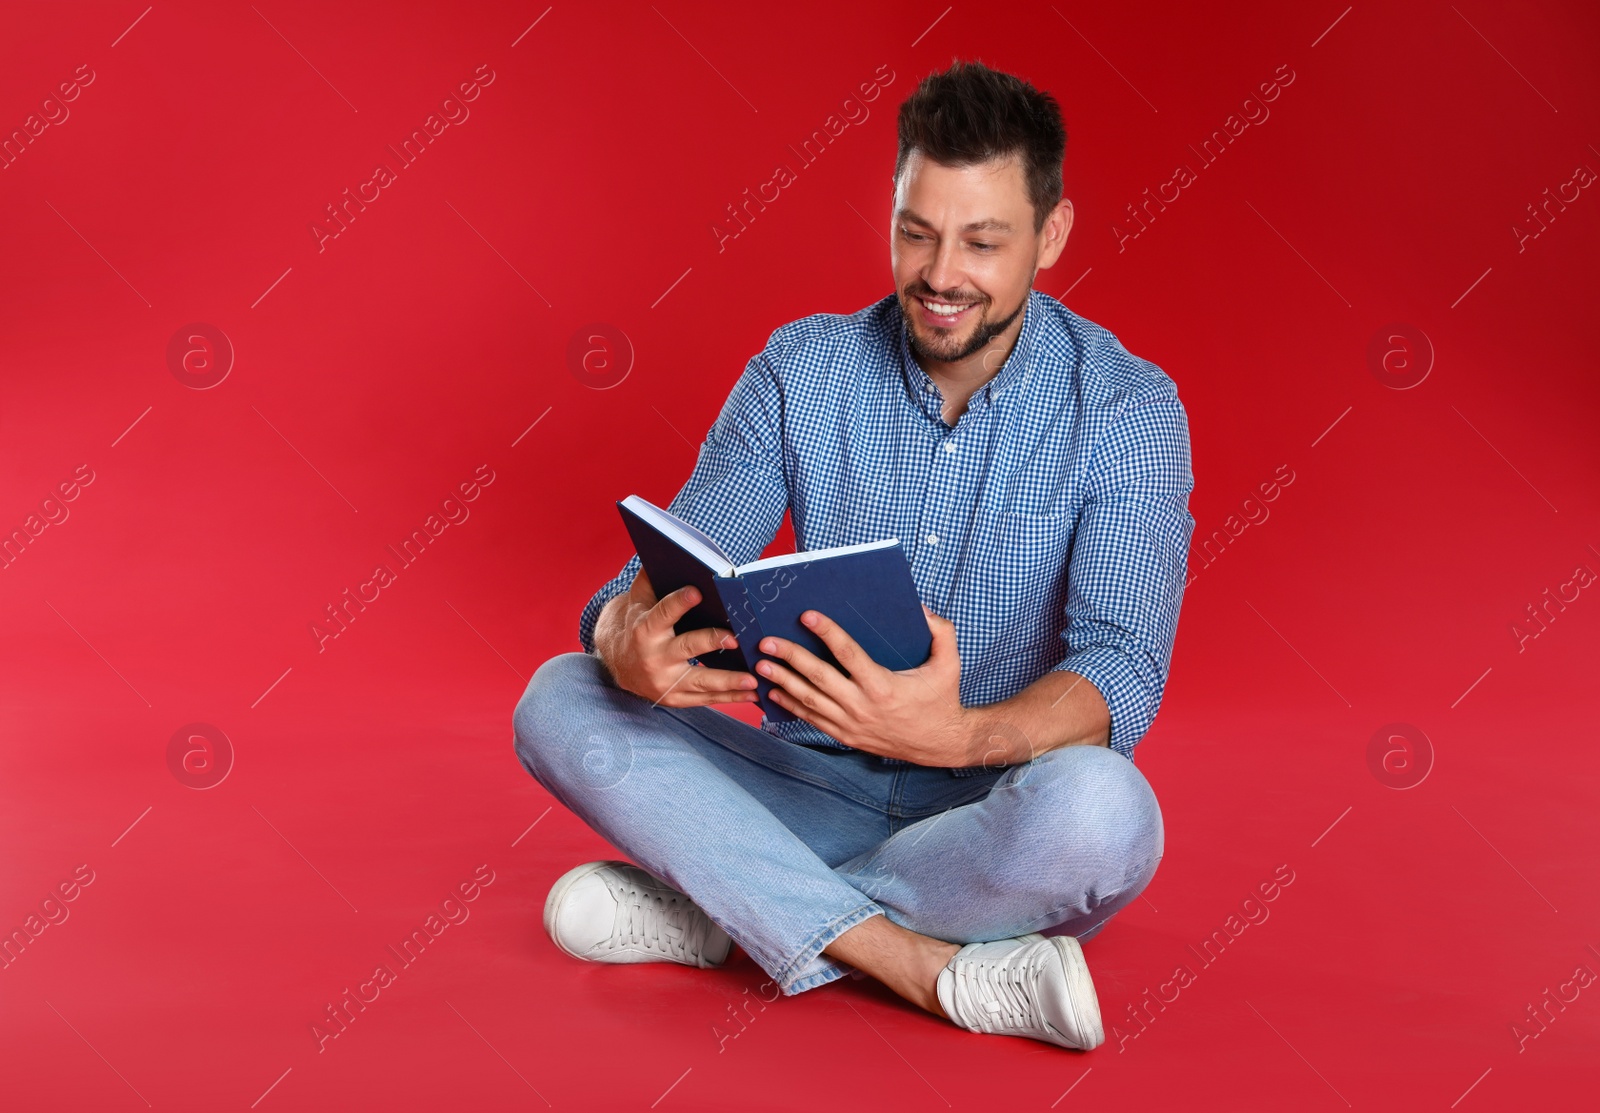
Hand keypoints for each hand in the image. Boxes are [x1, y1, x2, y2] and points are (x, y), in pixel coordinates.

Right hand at [592, 569, 759, 707]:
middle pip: (686, 648)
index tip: (697, 591)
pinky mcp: (675, 699)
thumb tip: (670, 552)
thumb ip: (652, 578)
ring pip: (700, 681)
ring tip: (753, 680)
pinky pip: (706, 699)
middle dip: (711, 643)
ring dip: (729, 681)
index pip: (663, 613)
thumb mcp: (638, 601)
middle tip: (735, 639)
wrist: (620, 664)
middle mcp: (654, 657)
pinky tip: (753, 695)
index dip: (678, 602)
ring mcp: (665, 682)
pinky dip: (730, 698)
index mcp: (645, 629)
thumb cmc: (638, 625)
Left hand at [754, 604, 974, 765]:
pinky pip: (813, 720)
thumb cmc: (941, 699)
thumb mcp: (949, 664)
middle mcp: (863, 706)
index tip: (807, 616)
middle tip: (767, 642)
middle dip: (790, 658)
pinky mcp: (846, 736)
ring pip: (810, 701)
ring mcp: (851, 724)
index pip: (848, 653)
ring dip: (783, 682)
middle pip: (818, 678)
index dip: (827, 632)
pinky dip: (792, 706)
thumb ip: (941, 632)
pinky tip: (775, 693)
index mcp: (883, 685)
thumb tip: (922, 608)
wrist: (939, 744)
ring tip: (762, 665)